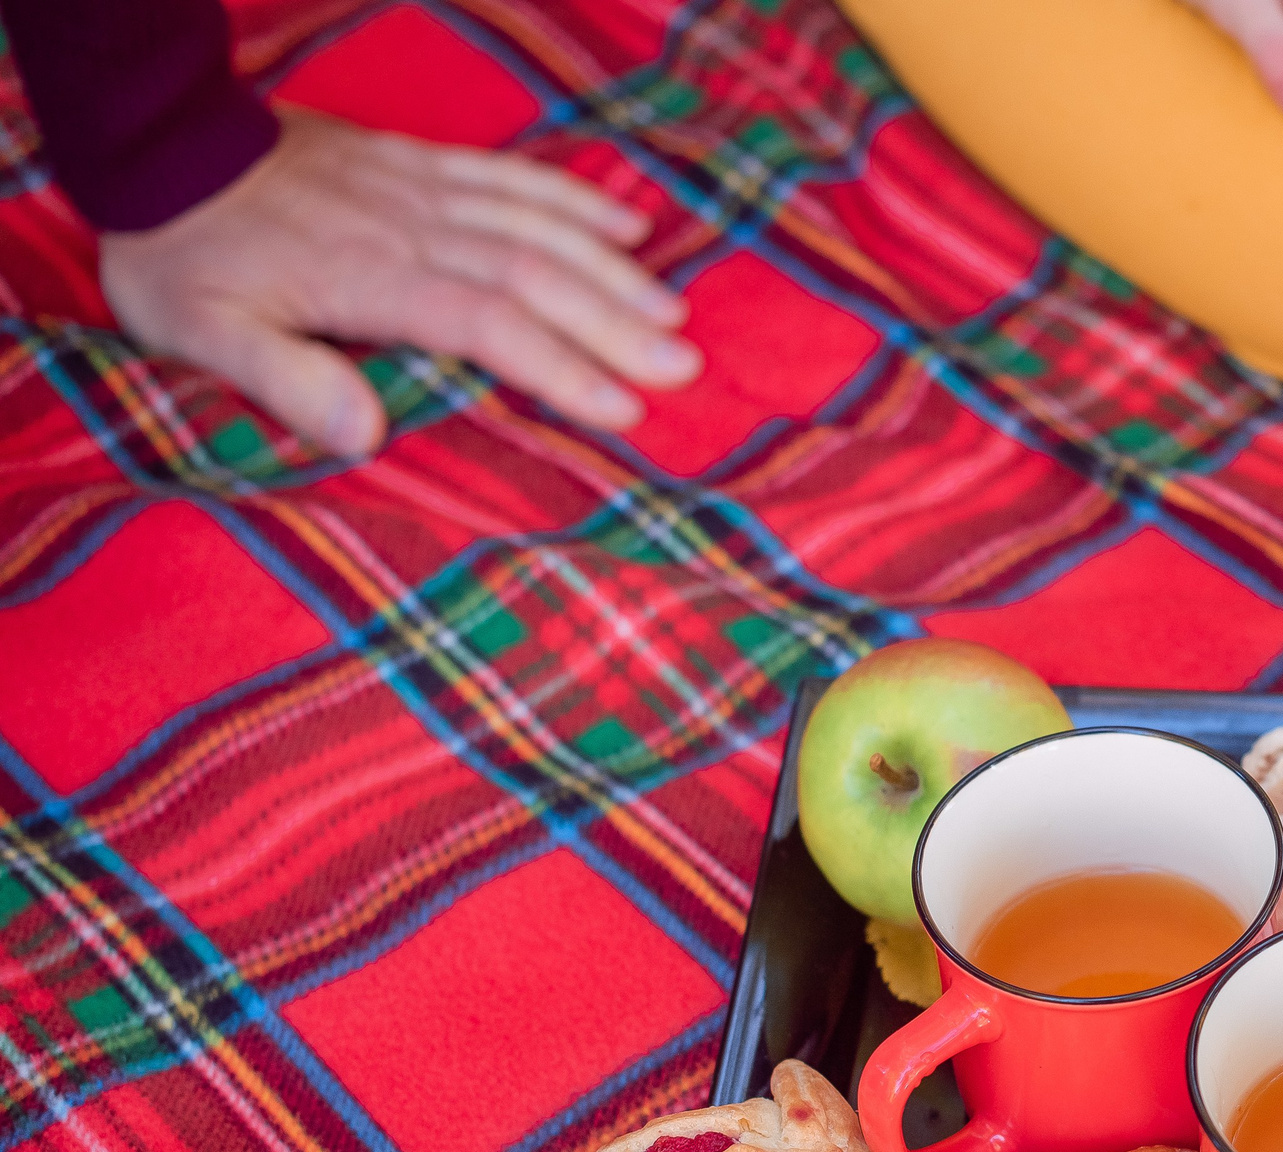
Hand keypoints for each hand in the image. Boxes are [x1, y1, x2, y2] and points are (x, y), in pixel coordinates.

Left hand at [99, 108, 700, 458]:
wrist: (156, 142)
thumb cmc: (183, 255)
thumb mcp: (202, 332)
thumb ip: (285, 380)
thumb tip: (365, 435)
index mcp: (371, 276)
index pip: (487, 323)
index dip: (560, 366)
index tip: (623, 409)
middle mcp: (412, 228)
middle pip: (533, 275)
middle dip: (615, 324)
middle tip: (684, 369)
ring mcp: (422, 188)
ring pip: (535, 225)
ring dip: (612, 269)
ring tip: (674, 314)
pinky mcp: (419, 162)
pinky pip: (513, 174)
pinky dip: (576, 198)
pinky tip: (628, 224)